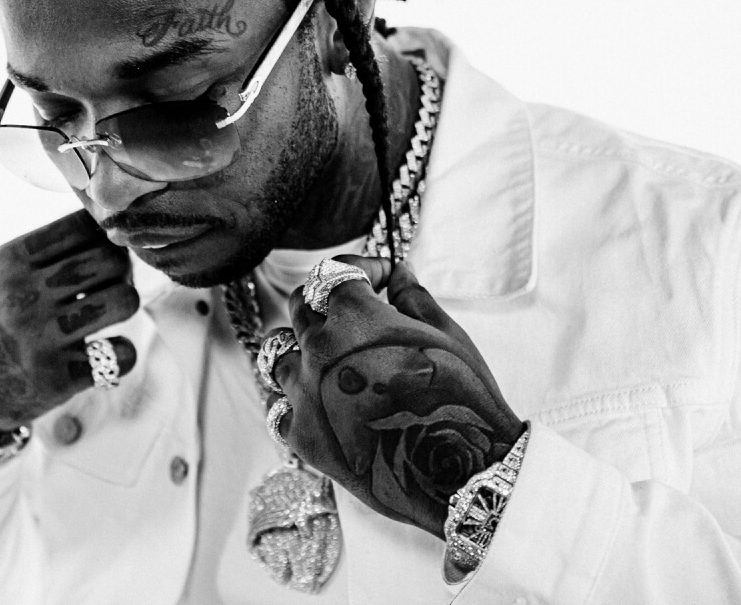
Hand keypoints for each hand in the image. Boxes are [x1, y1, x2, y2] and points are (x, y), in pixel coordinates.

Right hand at [0, 210, 139, 435]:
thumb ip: (45, 249)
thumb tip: (111, 227)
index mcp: (8, 261)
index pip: (82, 226)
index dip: (104, 233)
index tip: (104, 245)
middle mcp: (23, 297)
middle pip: (110, 260)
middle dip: (121, 267)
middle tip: (112, 279)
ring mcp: (40, 340)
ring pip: (124, 300)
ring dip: (124, 303)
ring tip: (110, 309)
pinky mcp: (59, 378)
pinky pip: (122, 354)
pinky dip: (121, 352)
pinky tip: (104, 351)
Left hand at [271, 255, 524, 538]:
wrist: (459, 474)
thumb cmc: (460, 399)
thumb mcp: (447, 334)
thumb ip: (413, 296)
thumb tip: (398, 274)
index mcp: (353, 317)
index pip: (337, 271)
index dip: (364, 266)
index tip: (383, 275)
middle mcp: (317, 349)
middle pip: (300, 304)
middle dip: (329, 299)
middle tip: (356, 310)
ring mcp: (303, 394)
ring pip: (280, 353)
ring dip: (304, 347)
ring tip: (335, 357)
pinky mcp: (302, 436)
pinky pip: (281, 405)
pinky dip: (300, 396)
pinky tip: (326, 398)